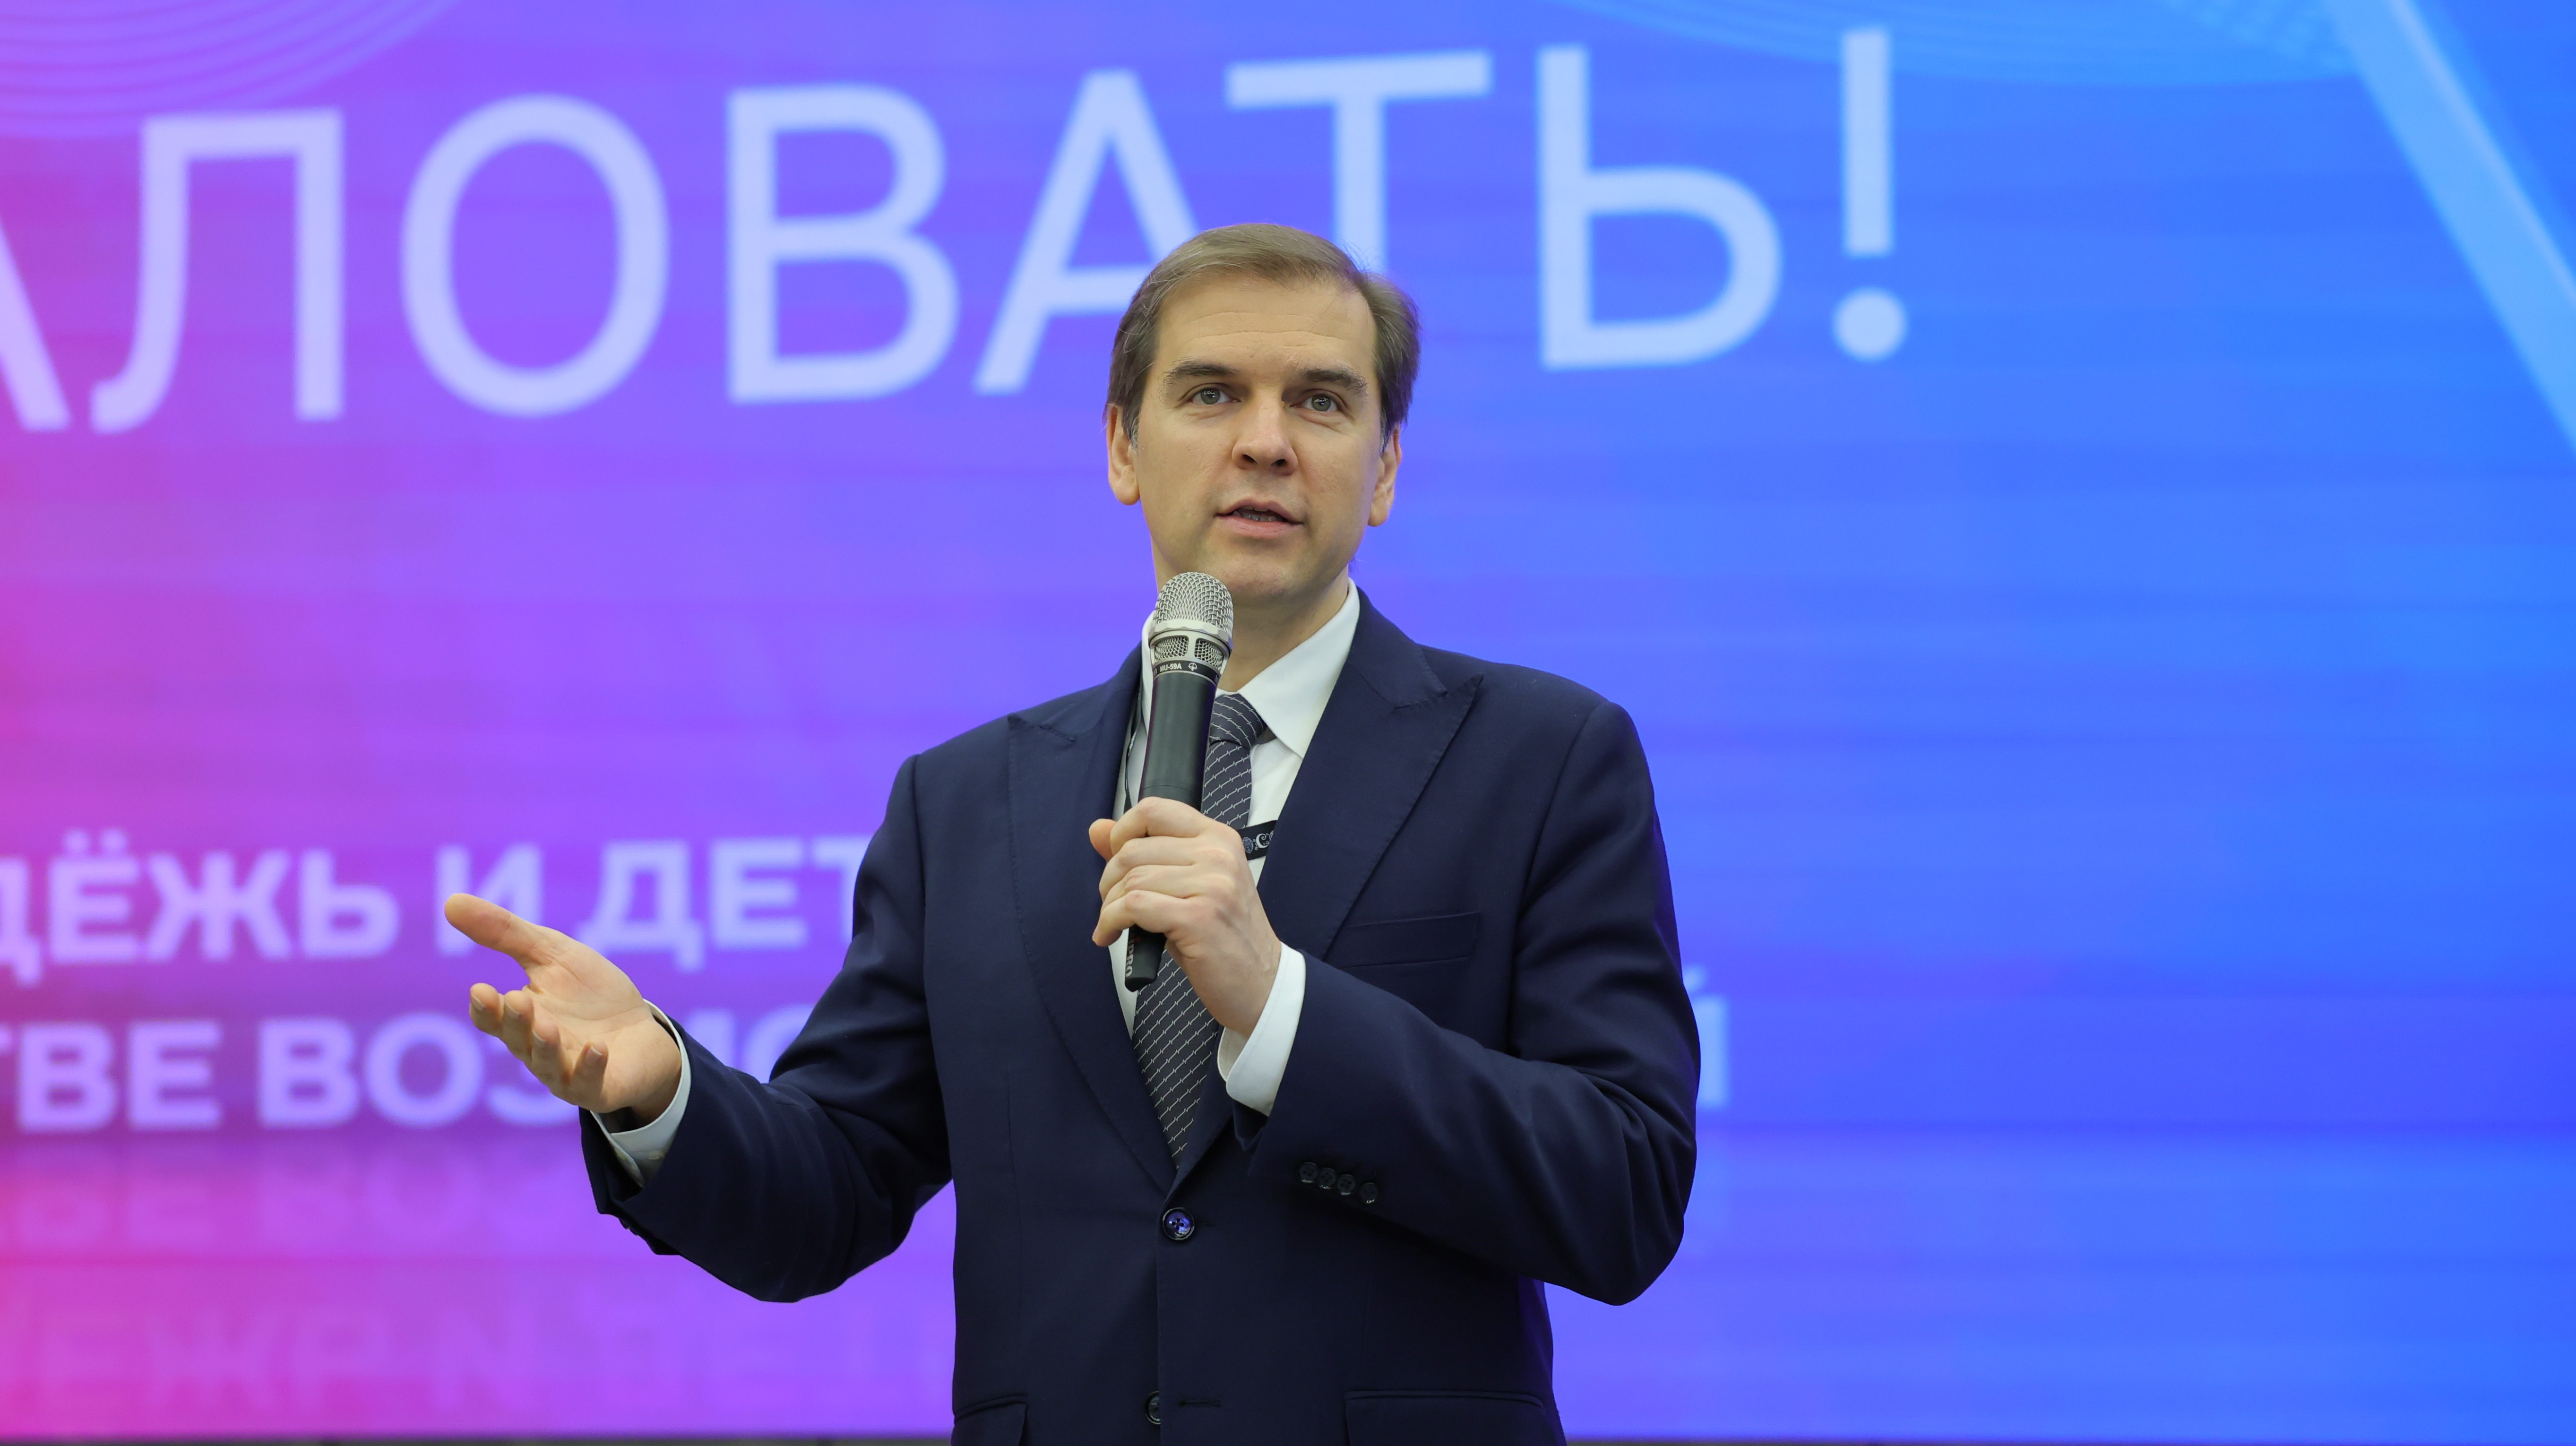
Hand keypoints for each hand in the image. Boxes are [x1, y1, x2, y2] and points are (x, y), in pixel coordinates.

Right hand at [451, 893, 683, 1121]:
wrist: (644, 1031)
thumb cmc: (592, 993)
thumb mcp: (553, 954)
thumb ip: (506, 933)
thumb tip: (451, 902)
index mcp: (521, 1019)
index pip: (492, 1018)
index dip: (485, 1008)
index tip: (480, 989)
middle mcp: (537, 1050)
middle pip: (517, 1040)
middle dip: (516, 1022)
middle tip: (517, 999)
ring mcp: (567, 1072)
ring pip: (546, 1065)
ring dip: (545, 1046)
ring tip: (546, 1026)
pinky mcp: (599, 1088)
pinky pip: (589, 1083)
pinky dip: (590, 1067)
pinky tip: (596, 1049)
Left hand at [1090, 798, 1279, 1033]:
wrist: (1261, 982)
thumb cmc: (1222, 937)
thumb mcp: (1187, 886)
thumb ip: (1146, 855)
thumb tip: (1097, 829)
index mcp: (1218, 838)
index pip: (1154, 810)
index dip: (1121, 832)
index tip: (1114, 860)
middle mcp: (1218, 854)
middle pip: (1133, 849)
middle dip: (1109, 881)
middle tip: (1112, 905)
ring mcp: (1212, 884)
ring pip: (1131, 879)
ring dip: (1109, 907)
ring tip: (1114, 925)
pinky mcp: (1199, 917)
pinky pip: (1133, 906)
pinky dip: (1111, 922)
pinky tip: (1110, 936)